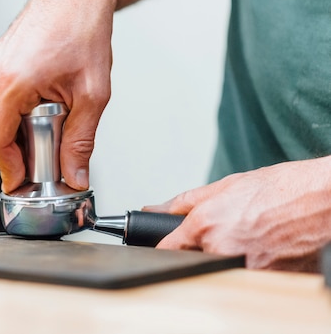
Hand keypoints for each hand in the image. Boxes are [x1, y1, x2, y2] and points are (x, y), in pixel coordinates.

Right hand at [0, 0, 116, 192]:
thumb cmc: (83, 29)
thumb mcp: (91, 94)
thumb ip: (81, 141)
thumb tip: (75, 174)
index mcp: (10, 83)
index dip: (8, 169)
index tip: (21, 183)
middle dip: (15, 153)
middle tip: (44, 161)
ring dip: (16, 132)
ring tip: (48, 130)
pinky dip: (14, 113)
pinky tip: (40, 111)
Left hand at [144, 157, 330, 271]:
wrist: (325, 199)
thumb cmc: (282, 188)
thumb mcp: (225, 186)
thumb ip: (184, 202)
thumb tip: (154, 210)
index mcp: (205, 224)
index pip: (167, 248)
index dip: (168, 245)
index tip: (171, 244)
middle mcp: (221, 249)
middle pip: (194, 261)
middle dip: (203, 248)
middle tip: (230, 230)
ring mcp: (245, 269)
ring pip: (221, 270)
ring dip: (229, 257)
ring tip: (252, 236)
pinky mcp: (267, 281)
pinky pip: (248, 278)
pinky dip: (254, 265)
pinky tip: (266, 246)